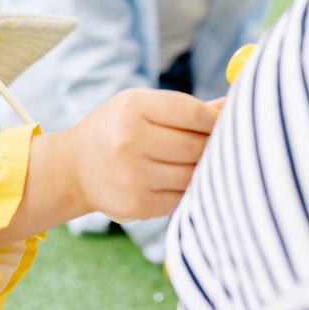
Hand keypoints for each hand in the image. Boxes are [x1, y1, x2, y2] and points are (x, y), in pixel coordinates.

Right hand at [0, 88, 216, 248]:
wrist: (76, 167)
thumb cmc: (118, 128)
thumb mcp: (143, 105)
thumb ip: (186, 107)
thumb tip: (232, 104)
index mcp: (134, 108)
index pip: (192, 112)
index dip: (217, 118)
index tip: (228, 121)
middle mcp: (130, 142)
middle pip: (196, 146)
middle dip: (217, 145)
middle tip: (228, 143)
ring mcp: (133, 176)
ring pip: (193, 174)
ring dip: (208, 169)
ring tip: (210, 161)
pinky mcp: (138, 205)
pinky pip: (182, 196)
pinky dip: (192, 188)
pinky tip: (189, 179)